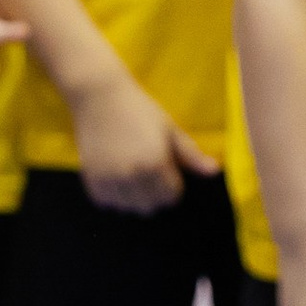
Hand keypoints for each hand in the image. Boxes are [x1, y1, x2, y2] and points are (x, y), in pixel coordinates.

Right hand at [71, 73, 215, 214]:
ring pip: (129, 208)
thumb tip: (214, 172)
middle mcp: (132, 176)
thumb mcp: (169, 129)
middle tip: (149, 171)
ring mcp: (109, 179)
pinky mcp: (91, 180)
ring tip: (132, 174)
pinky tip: (116, 177)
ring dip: (134, 197)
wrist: (98, 96)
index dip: (173, 185)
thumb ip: (191, 155)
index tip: (166, 168)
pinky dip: (114, 196)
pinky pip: (107, 203)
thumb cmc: (139, 109)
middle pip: (151, 206)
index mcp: (155, 164)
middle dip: (155, 194)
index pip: (171, 196)